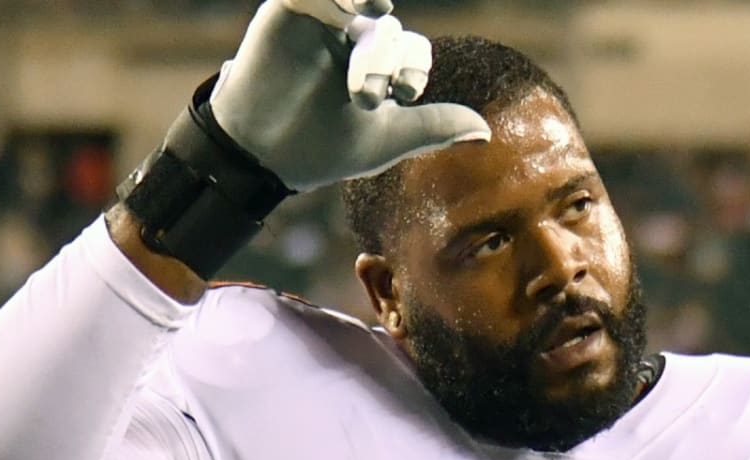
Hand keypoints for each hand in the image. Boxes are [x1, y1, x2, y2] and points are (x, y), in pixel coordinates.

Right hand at [209, 0, 490, 191]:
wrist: (262, 154)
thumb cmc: (322, 148)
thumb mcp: (384, 140)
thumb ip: (432, 128)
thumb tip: (487, 132)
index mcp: (379, 66)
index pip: (412, 51)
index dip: (414, 68)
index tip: (405, 95)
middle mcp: (354, 40)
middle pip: (389, 32)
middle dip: (384, 62)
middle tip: (364, 100)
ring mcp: (323, 23)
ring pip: (359, 5)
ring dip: (368, 7)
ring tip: (377, 8)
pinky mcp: (290, 10)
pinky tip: (348, 2)